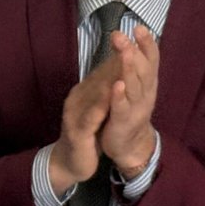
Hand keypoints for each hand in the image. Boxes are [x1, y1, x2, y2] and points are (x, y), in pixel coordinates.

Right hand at [48, 55, 119, 195]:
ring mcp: (74, 114)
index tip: (134, 42)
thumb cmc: (87, 134)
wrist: (70, 162)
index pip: (102, 71)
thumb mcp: (97, 109)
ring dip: (108, 78)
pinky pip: (89, 117)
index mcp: (83, 92)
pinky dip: (100, 106)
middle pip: (98, 77)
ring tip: (122, 63)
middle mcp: (77, 99)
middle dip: (115, 61)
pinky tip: (111, 97)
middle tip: (129, 44)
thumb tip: (121, 70)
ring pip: (94, 93)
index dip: (118, 56)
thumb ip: (105, 91)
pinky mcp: (76, 132)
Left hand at [99, 26, 159, 176]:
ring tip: (125, 52)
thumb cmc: (130, 109)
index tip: (139, 27)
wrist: (130, 145)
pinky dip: (120, 96)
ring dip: (129, 68)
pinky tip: (117, 85)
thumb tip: (132, 41)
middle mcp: (146, 92)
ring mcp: (136, 107)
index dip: (147, 44)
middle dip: (133, 50)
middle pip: (142, 69)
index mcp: (148, 82)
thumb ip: (135, 67)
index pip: (151, 59)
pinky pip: (122, 107)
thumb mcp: (136, 86)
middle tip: (122, 33)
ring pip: (134, 86)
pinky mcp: (124, 121)